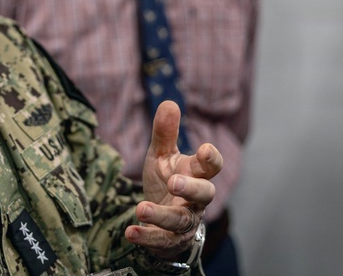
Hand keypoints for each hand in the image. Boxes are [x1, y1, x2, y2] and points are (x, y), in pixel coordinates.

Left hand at [125, 101, 222, 260]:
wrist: (163, 219)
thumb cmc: (166, 180)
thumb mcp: (162, 156)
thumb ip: (165, 133)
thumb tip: (168, 102)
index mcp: (196, 174)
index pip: (212, 166)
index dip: (211, 159)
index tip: (204, 150)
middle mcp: (196, 200)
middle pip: (205, 195)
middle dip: (192, 188)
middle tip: (174, 182)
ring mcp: (186, 222)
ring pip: (181, 221)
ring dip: (161, 215)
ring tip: (140, 209)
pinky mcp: (170, 240)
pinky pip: (161, 240)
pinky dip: (146, 236)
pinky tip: (131, 231)